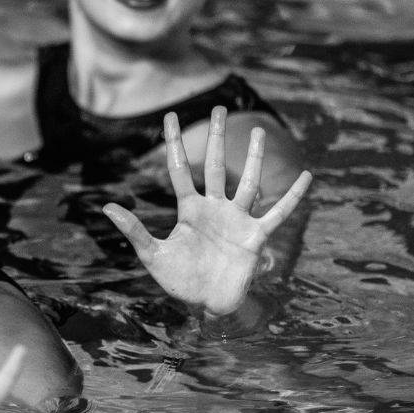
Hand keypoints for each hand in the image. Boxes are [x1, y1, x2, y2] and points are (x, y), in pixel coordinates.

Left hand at [104, 107, 311, 317]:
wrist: (206, 304)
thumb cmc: (179, 280)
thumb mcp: (152, 255)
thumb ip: (134, 230)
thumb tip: (107, 207)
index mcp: (189, 209)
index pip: (179, 169)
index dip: (174, 143)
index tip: (170, 115)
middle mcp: (214, 208)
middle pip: (216, 165)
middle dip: (217, 138)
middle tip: (220, 109)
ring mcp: (237, 219)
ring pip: (248, 182)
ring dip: (254, 158)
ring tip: (260, 131)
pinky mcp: (256, 236)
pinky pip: (278, 213)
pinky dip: (292, 197)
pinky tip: (307, 177)